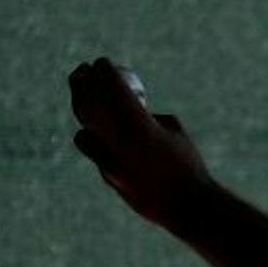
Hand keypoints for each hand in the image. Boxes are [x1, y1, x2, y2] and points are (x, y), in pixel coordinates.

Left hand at [67, 57, 214, 231]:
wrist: (187, 205)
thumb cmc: (187, 162)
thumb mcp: (172, 129)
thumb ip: (144, 116)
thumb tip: (128, 104)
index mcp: (142, 127)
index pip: (114, 90)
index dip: (105, 72)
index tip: (101, 61)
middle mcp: (122, 144)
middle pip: (90, 106)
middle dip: (81, 84)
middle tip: (80, 70)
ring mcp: (112, 163)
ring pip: (84, 130)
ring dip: (82, 111)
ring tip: (83, 97)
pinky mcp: (108, 177)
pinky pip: (93, 150)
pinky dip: (93, 136)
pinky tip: (96, 129)